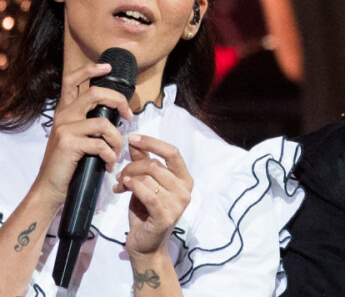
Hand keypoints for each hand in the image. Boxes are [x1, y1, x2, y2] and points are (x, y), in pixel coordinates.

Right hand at [33, 62, 133, 206]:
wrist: (51, 187)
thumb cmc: (71, 161)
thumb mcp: (78, 135)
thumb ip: (91, 119)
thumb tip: (119, 110)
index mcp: (66, 110)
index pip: (73, 79)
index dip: (90, 69)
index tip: (108, 67)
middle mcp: (64, 115)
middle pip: (96, 93)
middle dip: (119, 101)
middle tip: (130, 117)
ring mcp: (65, 128)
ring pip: (104, 123)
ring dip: (118, 140)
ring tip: (118, 153)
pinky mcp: (68, 143)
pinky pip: (101, 144)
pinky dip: (110, 156)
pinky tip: (109, 165)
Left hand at [113, 134, 192, 256]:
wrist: (145, 245)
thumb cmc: (146, 211)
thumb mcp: (145, 183)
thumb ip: (143, 162)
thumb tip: (134, 141)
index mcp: (184, 178)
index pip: (172, 152)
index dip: (153, 143)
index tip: (133, 138)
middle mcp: (185, 189)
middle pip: (156, 165)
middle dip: (133, 165)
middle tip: (121, 173)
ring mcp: (178, 204)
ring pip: (149, 178)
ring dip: (130, 177)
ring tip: (120, 184)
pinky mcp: (166, 216)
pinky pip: (148, 194)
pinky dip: (133, 186)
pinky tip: (123, 186)